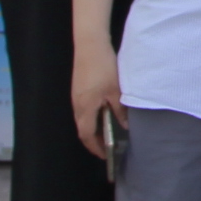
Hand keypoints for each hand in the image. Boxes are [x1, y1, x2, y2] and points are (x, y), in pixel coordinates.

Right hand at [70, 41, 120, 162]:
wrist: (90, 45)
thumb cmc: (103, 68)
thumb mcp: (116, 91)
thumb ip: (119, 110)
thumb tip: (125, 126)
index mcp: (84, 108)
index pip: (86, 135)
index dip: (95, 147)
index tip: (105, 155)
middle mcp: (76, 105)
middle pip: (83, 129)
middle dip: (94, 140)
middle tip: (107, 147)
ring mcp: (76, 96)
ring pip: (83, 119)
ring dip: (93, 128)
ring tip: (108, 133)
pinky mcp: (78, 89)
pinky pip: (83, 109)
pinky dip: (92, 117)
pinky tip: (104, 114)